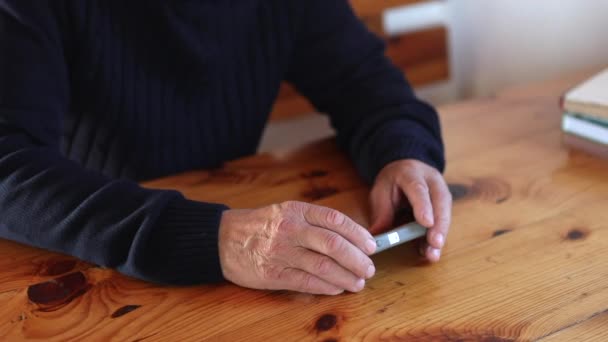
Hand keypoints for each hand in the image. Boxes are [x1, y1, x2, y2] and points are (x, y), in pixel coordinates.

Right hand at [218, 201, 376, 294]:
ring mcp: (281, 253)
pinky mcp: (273, 274)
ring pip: (323, 266)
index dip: (358, 234)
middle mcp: (291, 229)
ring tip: (358, 282)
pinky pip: (307, 282)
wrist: (222, 239)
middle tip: (369, 268)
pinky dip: (327, 287)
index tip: (371, 245)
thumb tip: (349, 237)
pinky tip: (337, 288)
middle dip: (357, 259)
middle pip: (334, 245)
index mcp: (296, 211)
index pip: (335, 219)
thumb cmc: (260, 226)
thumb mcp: (286, 212)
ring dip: (346, 277)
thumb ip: (313, 221)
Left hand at [369, 159, 451, 261]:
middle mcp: (431, 180)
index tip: (426, 223)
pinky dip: (437, 236)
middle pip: (440, 201)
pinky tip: (431, 250)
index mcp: (411, 173)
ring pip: (445, 212)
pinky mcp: (445, 204)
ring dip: (440, 234)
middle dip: (439, 224)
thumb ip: (381, 212)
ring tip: (433, 253)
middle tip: (435, 243)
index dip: (423, 206)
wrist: (406, 168)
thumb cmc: (392, 182)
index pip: (419, 189)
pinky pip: (443, 220)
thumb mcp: (381, 191)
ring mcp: (441, 191)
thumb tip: (376, 234)